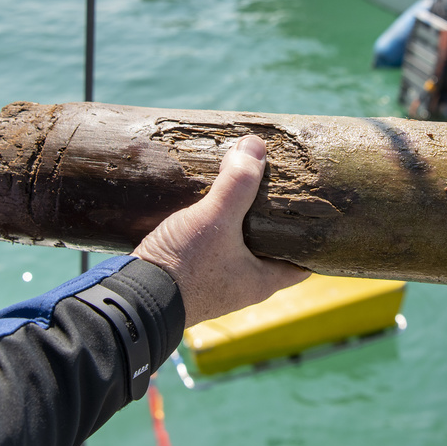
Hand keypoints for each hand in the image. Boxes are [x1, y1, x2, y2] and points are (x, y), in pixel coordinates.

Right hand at [134, 136, 308, 327]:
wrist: (132, 299)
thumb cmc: (183, 268)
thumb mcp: (215, 219)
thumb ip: (237, 184)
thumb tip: (256, 146)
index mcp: (263, 281)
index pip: (303, 262)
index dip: (311, 239)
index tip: (314, 211)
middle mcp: (243, 286)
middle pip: (271, 250)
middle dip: (273, 223)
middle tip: (276, 190)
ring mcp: (215, 283)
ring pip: (240, 249)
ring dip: (241, 225)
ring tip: (242, 191)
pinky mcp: (190, 277)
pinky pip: (212, 250)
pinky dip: (215, 231)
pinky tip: (207, 207)